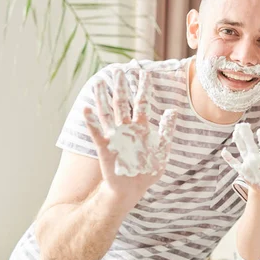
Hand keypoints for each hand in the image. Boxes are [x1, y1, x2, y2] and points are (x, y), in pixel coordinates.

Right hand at [83, 69, 175, 195]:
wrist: (132, 189)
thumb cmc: (147, 170)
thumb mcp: (162, 150)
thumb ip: (167, 130)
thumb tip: (173, 110)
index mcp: (142, 128)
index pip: (142, 103)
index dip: (143, 88)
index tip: (143, 72)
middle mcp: (127, 129)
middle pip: (122, 103)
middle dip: (121, 87)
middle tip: (118, 70)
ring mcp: (115, 137)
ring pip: (107, 113)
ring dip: (102, 98)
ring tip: (98, 82)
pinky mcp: (105, 148)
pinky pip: (97, 132)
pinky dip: (91, 121)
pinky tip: (86, 108)